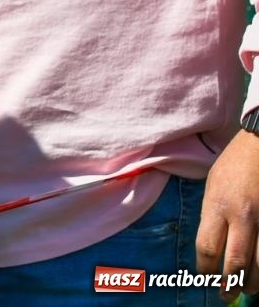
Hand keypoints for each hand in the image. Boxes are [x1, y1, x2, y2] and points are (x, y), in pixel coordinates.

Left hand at [198, 130, 258, 301]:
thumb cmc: (234, 165)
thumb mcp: (211, 186)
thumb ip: (211, 216)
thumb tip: (210, 248)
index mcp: (218, 206)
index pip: (207, 248)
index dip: (205, 269)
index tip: (205, 276)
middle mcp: (243, 216)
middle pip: (235, 262)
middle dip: (229, 284)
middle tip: (226, 294)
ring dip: (254, 282)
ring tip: (247, 288)